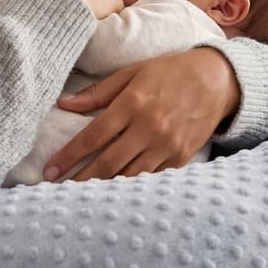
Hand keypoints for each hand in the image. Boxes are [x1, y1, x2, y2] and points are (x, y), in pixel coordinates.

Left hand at [42, 47, 239, 180]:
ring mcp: (167, 146)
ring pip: (129, 176)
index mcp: (133, 103)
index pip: (93, 136)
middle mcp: (149, 128)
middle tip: (59, 191)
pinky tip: (115, 192)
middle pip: (108, 163)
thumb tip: (64, 104)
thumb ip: (98, 92)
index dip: (68, 156)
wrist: (217, 80)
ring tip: (82, 196)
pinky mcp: (181, 158)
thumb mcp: (132, 72)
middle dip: (80, 180)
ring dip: (103, 188)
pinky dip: (131, 186)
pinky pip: (151, 178)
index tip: (49, 170)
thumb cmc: (170, 72)